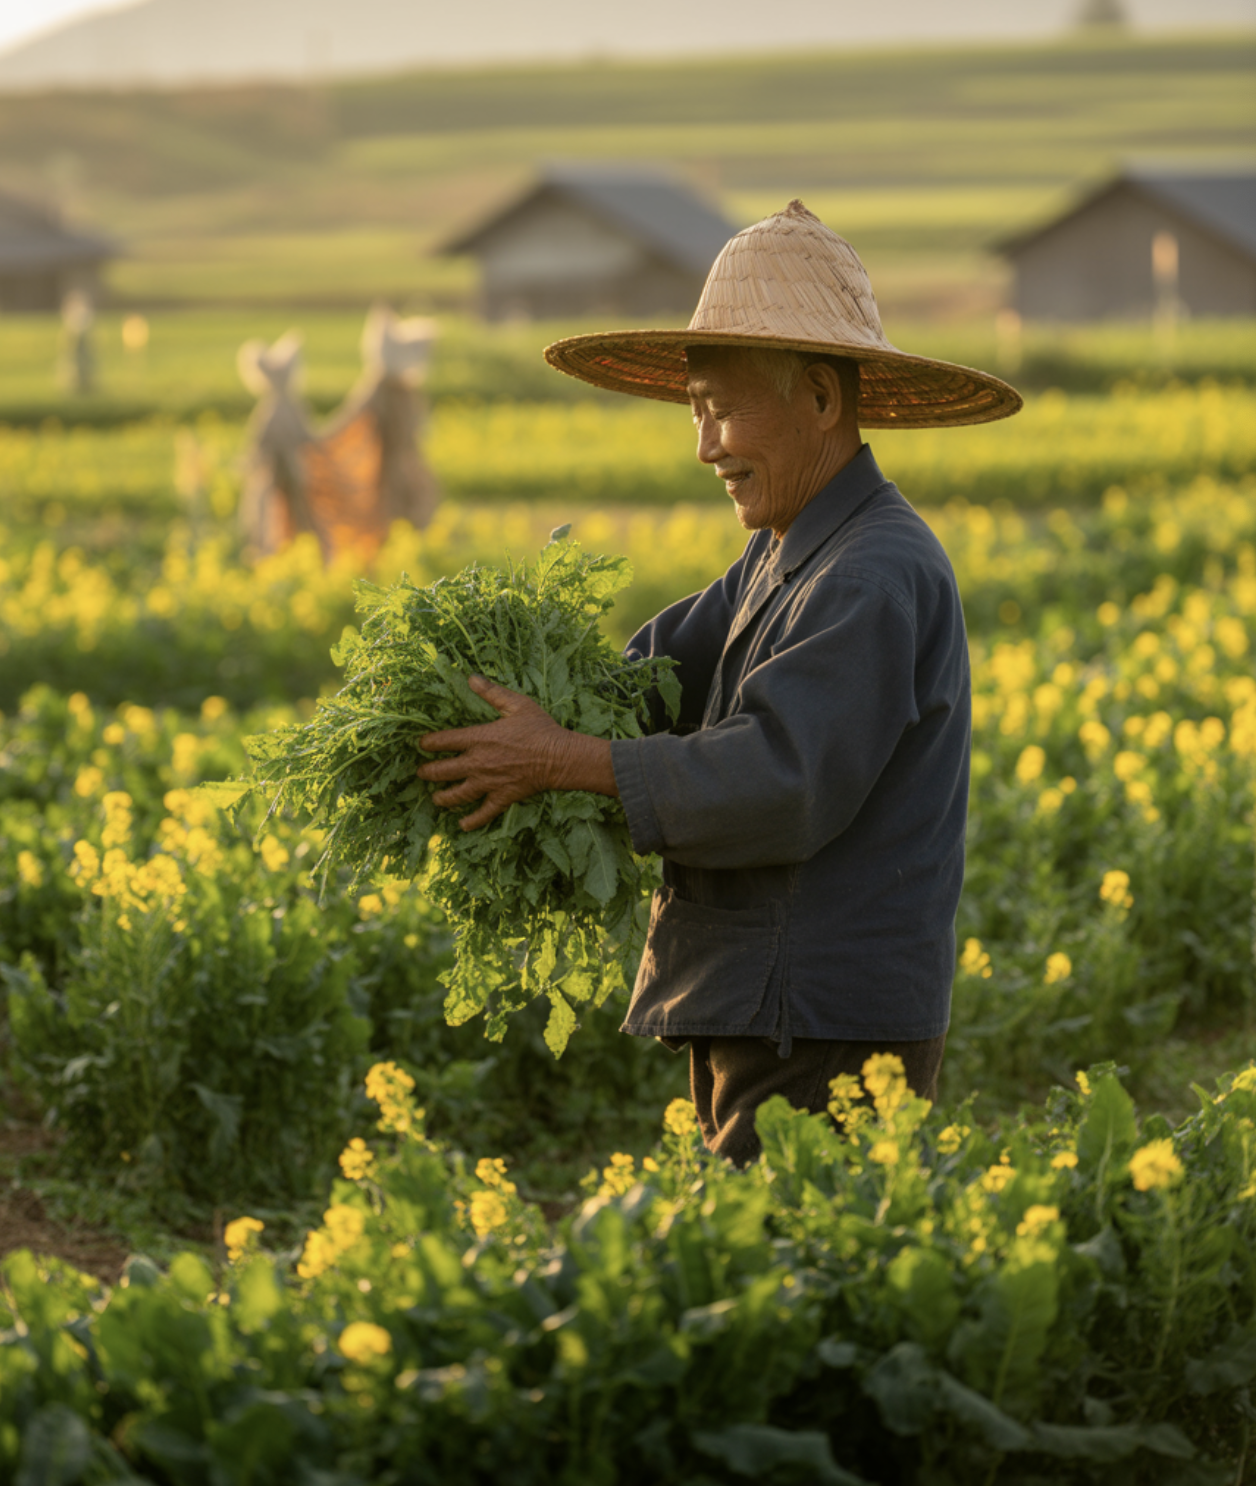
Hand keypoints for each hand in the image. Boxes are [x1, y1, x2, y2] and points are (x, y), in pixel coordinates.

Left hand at [417, 676, 615, 830]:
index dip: (429, 743)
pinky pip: (483, 813)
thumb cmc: (540, 729)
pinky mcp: (502, 797)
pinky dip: (472, 821)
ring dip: (443, 798)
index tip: (422, 744)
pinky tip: (462, 825)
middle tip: (421, 773)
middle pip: (443, 771)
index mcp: (479, 739)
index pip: (444, 741)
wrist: (559, 757)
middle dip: (428, 773)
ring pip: (457, 795)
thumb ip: (492, 693)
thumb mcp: (517, 704)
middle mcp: (478, 763)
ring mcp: (489, 783)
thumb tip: (471, 677)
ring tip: (436, 799)